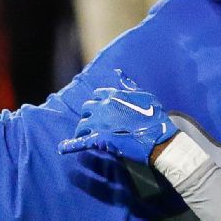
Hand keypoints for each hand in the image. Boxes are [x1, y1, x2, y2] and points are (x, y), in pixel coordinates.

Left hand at [58, 75, 178, 165]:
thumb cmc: (153, 116)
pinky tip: (63, 148)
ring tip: (84, 136)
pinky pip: (80, 142)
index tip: (100, 108)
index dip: (98, 102)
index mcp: (114, 95)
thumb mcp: (143, 95)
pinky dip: (70, 145)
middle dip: (88, 115)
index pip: (97, 95)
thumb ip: (128, 85)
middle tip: (93, 123)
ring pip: (82, 125)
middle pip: (86, 109)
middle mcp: (103, 106)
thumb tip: (118, 72)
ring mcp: (99, 123)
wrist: (157, 138)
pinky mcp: (98, 139)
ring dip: (82, 130)